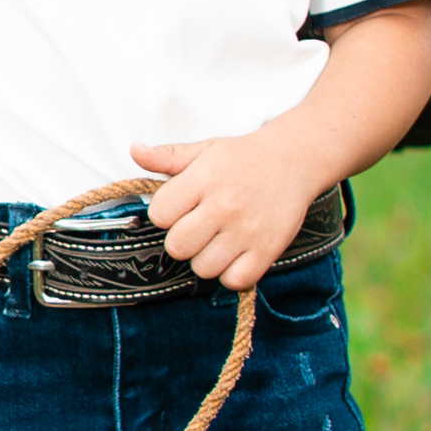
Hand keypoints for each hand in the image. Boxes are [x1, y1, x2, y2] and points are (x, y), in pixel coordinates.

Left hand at [131, 132, 323, 290]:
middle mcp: (225, 205)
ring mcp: (247, 230)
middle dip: (182, 240)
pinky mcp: (268, 250)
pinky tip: (234, 255)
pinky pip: (234, 281)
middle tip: (198, 227)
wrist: (295, 159)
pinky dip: (231, 274)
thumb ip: (168, 156)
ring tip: (218, 240)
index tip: (181, 209)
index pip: (160, 215)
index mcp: (204, 179)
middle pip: (177, 247)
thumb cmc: (243, 158)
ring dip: (205, 258)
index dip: (166, 214)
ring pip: (203, 268)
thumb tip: (135, 151)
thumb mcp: (204, 150)